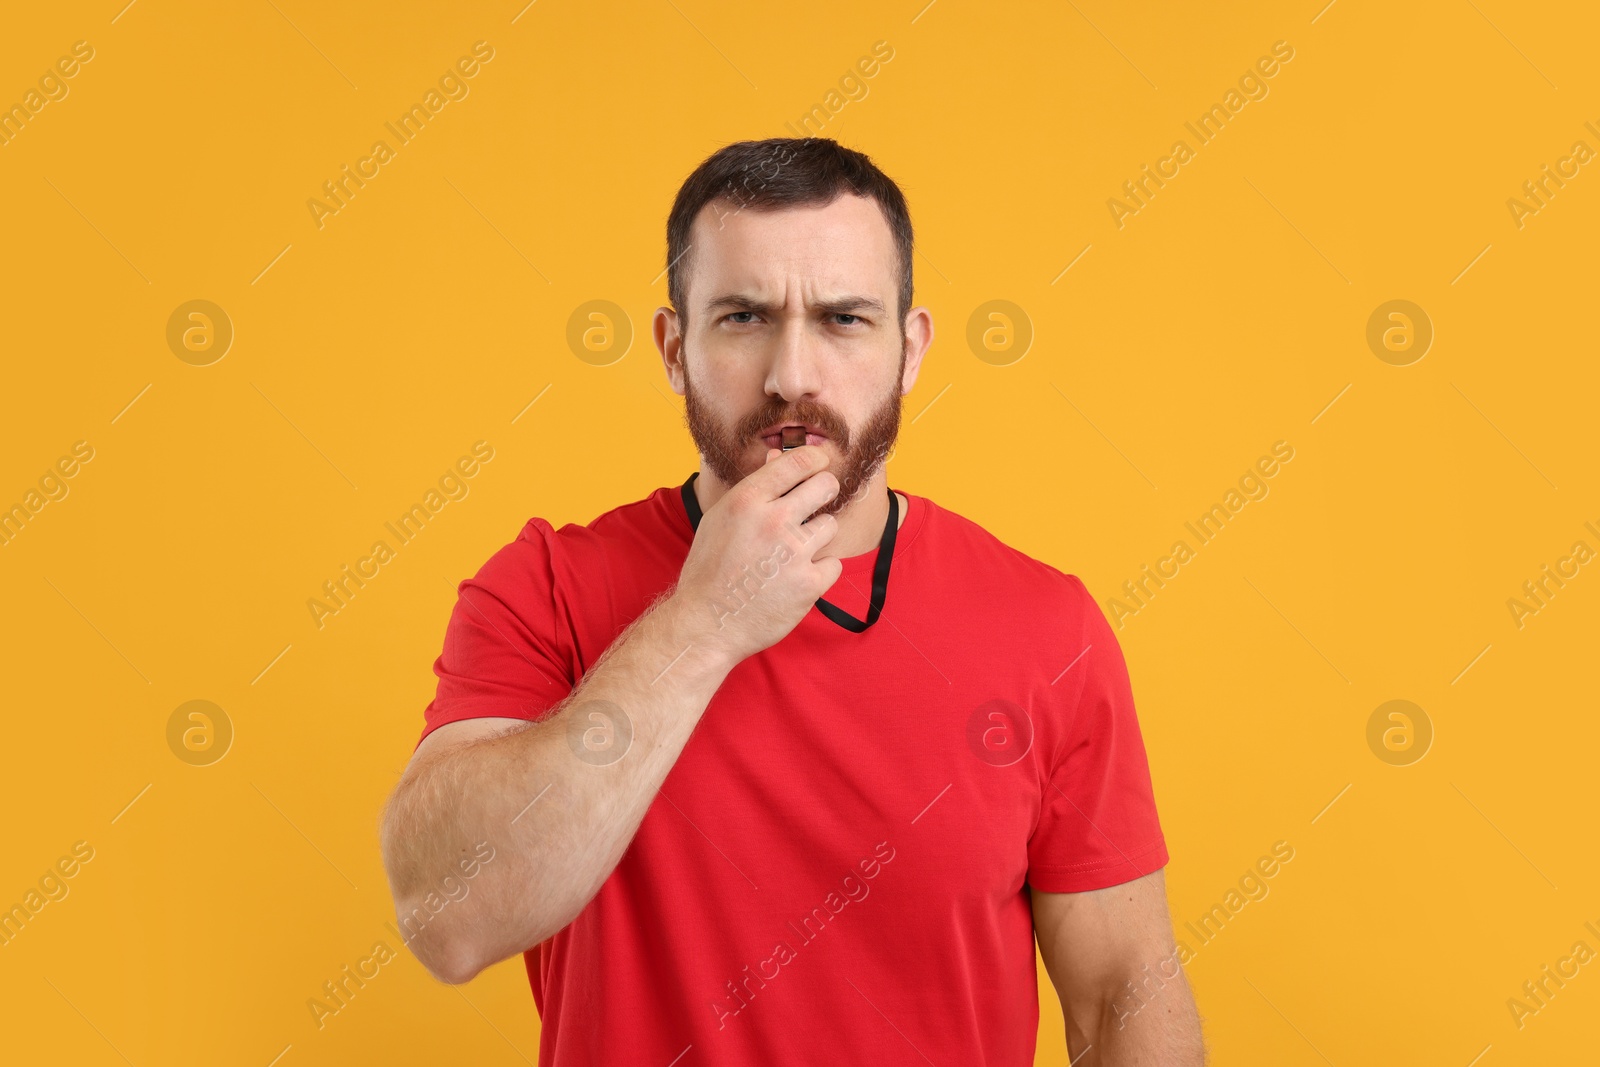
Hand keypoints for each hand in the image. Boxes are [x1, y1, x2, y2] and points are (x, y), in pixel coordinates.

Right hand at [672, 445, 842, 663]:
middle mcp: (773, 521)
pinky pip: (834, 564)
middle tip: (818, 501)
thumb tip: (778, 455)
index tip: (819, 464)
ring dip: (817, 537)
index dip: (815, 459)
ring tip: (793, 552)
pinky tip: (796, 578)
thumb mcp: (721, 520)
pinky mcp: (810, 584)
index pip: (797, 463)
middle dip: (825, 490)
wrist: (707, 624)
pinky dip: (819, 571)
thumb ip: (754, 489)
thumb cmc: (710, 570)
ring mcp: (794, 553)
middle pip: (825, 486)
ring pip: (830, 525)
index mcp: (747, 500)